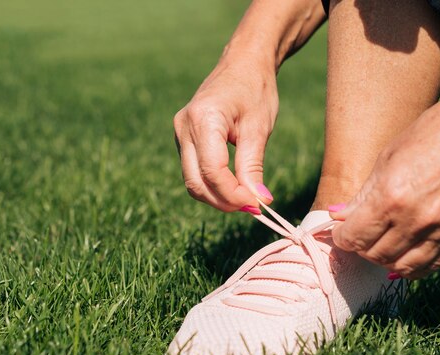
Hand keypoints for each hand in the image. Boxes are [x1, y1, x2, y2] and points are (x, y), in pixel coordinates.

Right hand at [173, 52, 277, 211]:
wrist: (243, 64)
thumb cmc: (255, 90)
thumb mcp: (258, 129)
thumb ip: (253, 167)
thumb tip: (259, 201)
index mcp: (203, 119)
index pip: (212, 171)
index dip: (233, 194)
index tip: (257, 203)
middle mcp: (184, 127)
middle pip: (196, 182)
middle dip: (223, 201)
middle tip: (252, 207)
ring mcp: (180, 133)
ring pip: (192, 181)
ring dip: (217, 196)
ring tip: (246, 198)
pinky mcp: (184, 139)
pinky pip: (194, 171)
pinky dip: (213, 184)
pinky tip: (234, 186)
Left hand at [330, 92, 439, 277]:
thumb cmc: (432, 135)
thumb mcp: (387, 159)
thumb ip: (362, 195)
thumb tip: (338, 217)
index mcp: (391, 197)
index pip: (354, 237)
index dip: (341, 237)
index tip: (340, 231)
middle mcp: (417, 220)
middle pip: (375, 255)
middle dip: (361, 247)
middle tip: (360, 235)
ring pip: (402, 267)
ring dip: (385, 259)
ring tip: (380, 244)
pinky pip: (432, 266)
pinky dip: (412, 265)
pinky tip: (403, 253)